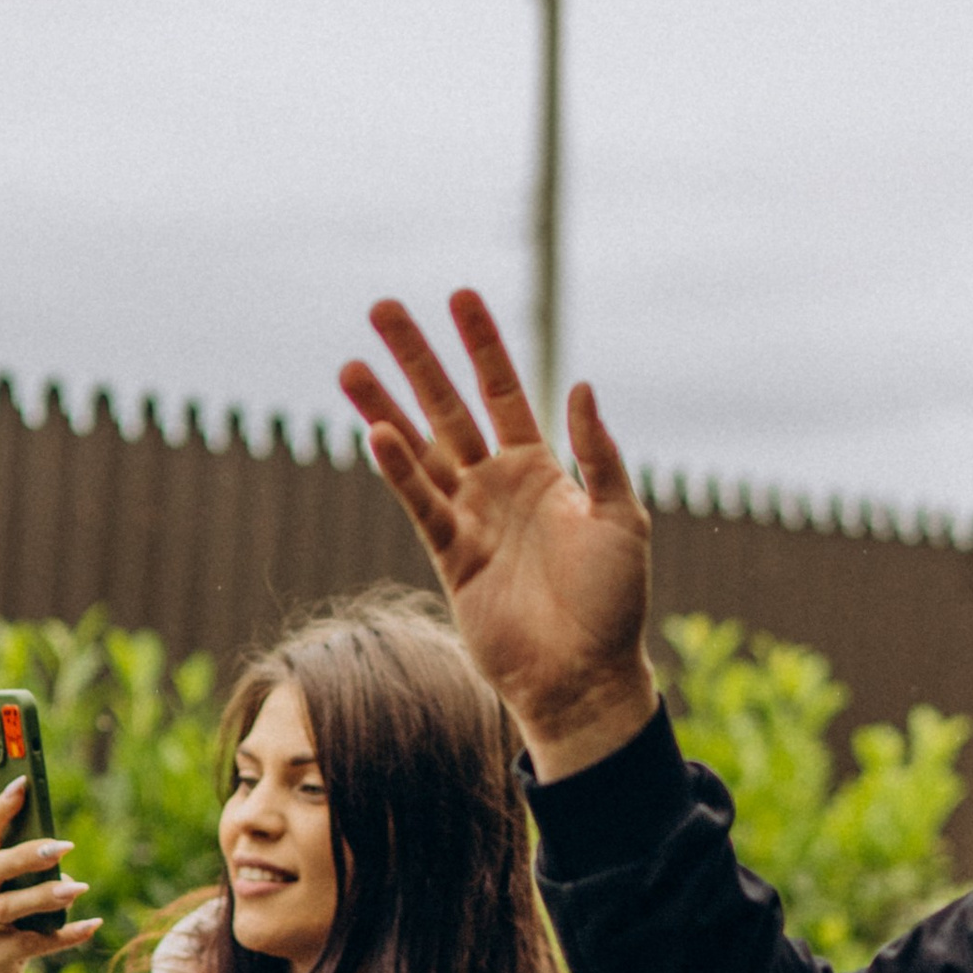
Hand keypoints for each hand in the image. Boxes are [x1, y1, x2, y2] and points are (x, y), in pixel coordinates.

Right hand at [0, 783, 101, 972]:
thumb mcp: (1, 891)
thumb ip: (21, 869)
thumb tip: (60, 856)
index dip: (0, 808)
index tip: (22, 783)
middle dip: (26, 855)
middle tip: (62, 846)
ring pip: (9, 907)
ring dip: (45, 895)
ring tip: (77, 887)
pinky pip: (35, 944)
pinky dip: (66, 935)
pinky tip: (93, 924)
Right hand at [340, 289, 659, 779]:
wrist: (584, 676)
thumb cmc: (614, 601)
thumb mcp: (622, 518)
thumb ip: (600, 454)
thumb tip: (581, 384)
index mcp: (543, 469)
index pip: (504, 390)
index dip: (483, 344)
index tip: (459, 295)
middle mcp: (498, 485)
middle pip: (448, 406)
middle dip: (417, 358)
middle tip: (381, 308)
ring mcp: (469, 519)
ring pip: (420, 448)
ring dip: (386, 405)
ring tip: (349, 364)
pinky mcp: (450, 557)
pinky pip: (420, 503)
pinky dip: (398, 469)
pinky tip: (374, 430)